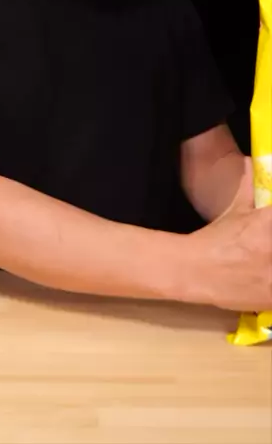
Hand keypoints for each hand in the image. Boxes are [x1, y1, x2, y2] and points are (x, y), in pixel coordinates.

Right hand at [184, 158, 271, 311]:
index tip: (270, 218)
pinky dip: (271, 283)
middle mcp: (270, 247)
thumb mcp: (234, 210)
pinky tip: (266, 276)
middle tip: (268, 244)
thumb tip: (249, 162)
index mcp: (265, 222)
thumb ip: (247, 186)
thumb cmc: (215, 239)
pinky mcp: (269, 296)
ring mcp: (271, 275)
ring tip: (267, 258)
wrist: (195, 270)